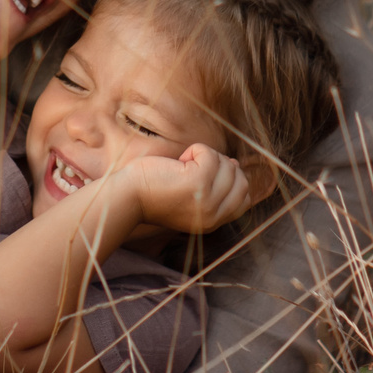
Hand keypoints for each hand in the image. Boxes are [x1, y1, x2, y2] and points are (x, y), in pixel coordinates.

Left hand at [120, 144, 253, 235]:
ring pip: (228, 165)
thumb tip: (235, 164)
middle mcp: (214, 216)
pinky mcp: (198, 182)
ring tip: (183, 166)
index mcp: (213, 223)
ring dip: (206, 157)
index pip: (244, 200)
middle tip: (194, 167)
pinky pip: (211, 155)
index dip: (234, 181)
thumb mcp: (191, 199)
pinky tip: (178, 161)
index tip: (210, 174)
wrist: (127, 196)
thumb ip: (214, 190)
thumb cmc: (154, 193)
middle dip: (222, 166)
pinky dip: (196, 150)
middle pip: (241, 181)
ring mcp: (207, 200)